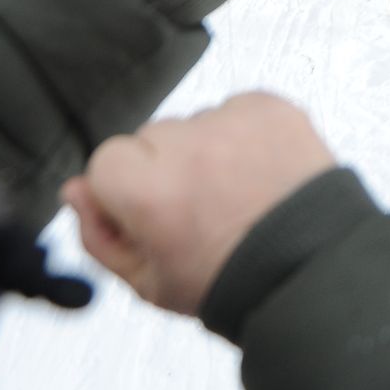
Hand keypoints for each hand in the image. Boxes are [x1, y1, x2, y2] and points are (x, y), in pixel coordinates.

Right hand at [62, 93, 336, 315]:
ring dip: (208, 149)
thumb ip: (99, 235)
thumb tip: (76, 191)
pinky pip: (238, 109)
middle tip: (204, 210)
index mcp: (147, 190)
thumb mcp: (149, 282)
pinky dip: (246, 135)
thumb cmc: (233, 283)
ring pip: (196, 123)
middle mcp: (185, 145)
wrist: (314, 272)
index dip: (130, 194)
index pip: (106, 161)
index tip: (157, 216)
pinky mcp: (271, 107)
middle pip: (151, 138)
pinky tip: (261, 173)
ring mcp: (232, 121)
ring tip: (241, 195)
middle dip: (167, 168)